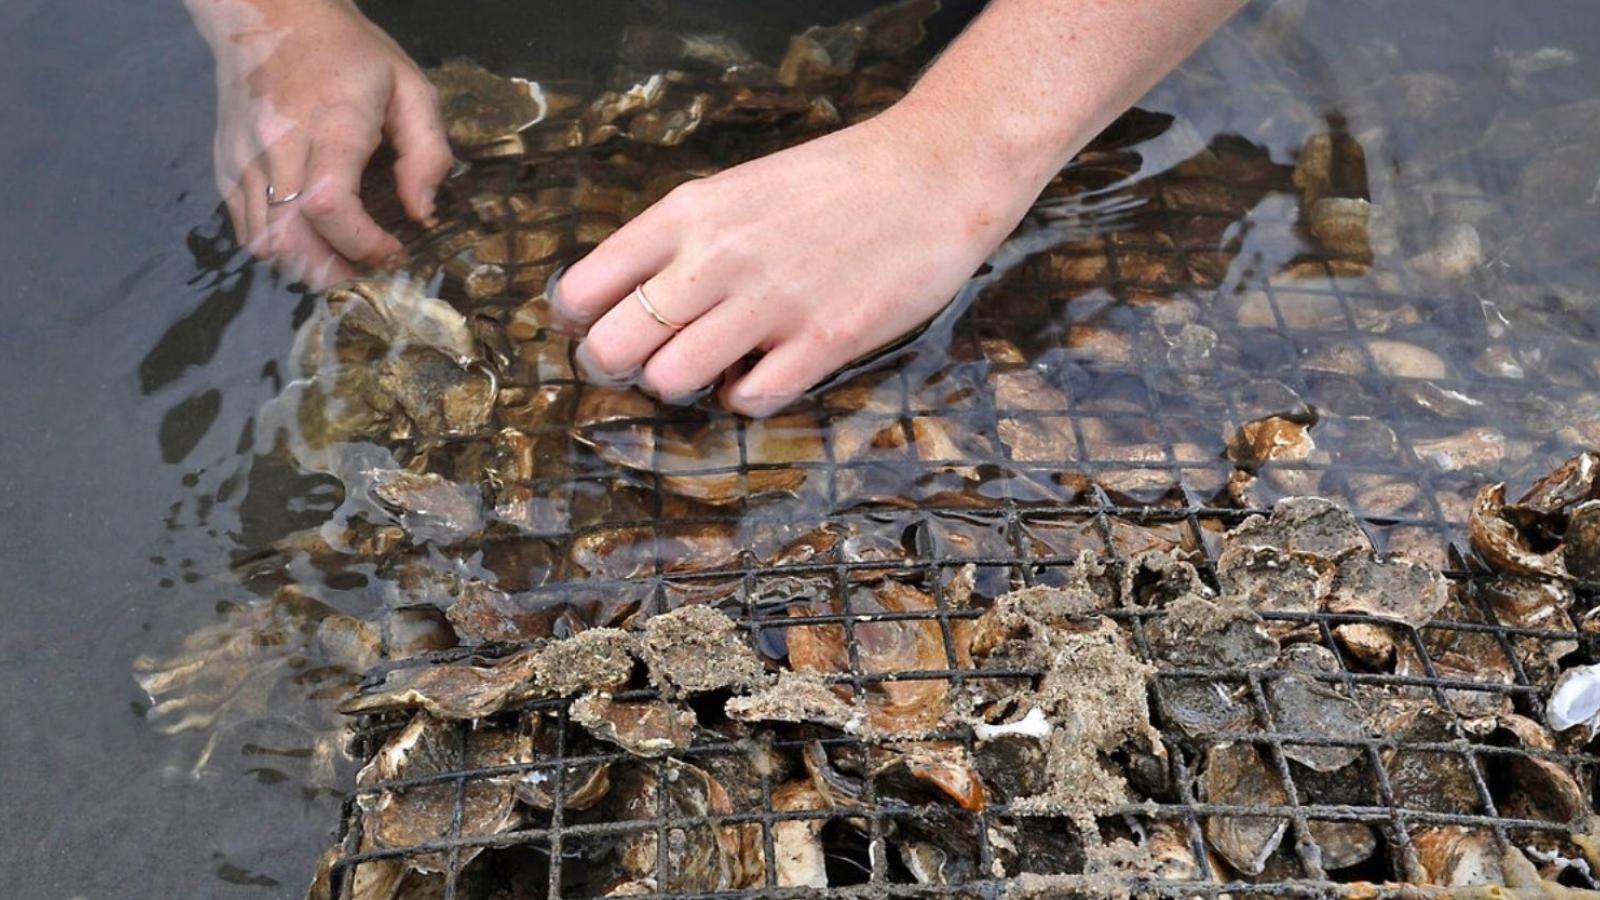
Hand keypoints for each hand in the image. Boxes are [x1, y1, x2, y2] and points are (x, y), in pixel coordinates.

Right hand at [194, 0, 451, 286]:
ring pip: (264, 244)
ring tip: (342, 264)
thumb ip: (427, 152)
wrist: (269, 15)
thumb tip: (422, 212)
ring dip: (307, 269)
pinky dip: (280, 251)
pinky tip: (310, 245)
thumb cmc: (349, 52)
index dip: (363, 245)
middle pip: (292, 240)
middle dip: (336, 273)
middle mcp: (277, 147)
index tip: (393, 251)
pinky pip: (247, 230)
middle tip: (369, 273)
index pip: (331, 207)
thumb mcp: (409, 87)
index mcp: (330, 126)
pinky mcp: (225, 166)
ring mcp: (243, 159)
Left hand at [553, 103, 1035, 416]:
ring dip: (684, 386)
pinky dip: (747, 398)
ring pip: (670, 382)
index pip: (581, 291)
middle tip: (653, 363)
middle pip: (612, 349)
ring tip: (715, 367)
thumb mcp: (737, 191)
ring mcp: (770, 302)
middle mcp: (717, 257)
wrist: (936, 171)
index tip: (604, 329)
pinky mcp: (824, 340)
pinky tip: (767, 371)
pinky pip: (748, 401)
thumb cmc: (834, 183)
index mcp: (686, 213)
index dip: (581, 326)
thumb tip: (621, 302)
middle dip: (620, 370)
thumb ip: (678, 241)